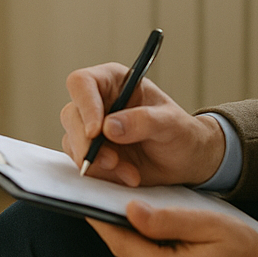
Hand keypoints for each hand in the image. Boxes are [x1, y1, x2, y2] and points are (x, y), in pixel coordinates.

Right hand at [61, 63, 225, 186]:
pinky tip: (128, 174)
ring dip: (97, 162)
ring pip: (72, 141)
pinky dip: (103, 173)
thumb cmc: (181, 133)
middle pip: (71, 115)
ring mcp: (92, 129)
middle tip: (112, 160)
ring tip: (129, 170)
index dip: (85, 105)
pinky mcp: (92, 152)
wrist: (186, 161)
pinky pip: (83, 163)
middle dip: (88, 143)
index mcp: (114, 82)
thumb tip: (109, 127)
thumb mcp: (171, 123)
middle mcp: (98, 102)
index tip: (97, 132)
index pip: (82, 83)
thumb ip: (144, 121)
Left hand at [86, 202, 257, 256]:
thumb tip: (128, 210)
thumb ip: (165, 219)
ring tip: (140, 215)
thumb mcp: (207, 223)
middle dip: (123, 228)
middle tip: (112, 199)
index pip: (123, 244)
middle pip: (130, 255)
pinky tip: (162, 239)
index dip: (102, 221)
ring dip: (140, 243)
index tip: (85, 202)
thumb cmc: (249, 249)